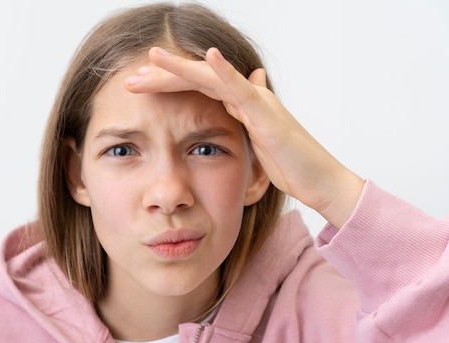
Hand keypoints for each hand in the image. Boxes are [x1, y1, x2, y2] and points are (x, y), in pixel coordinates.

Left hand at [125, 47, 363, 227]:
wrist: (318, 180)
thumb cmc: (290, 164)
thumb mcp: (256, 142)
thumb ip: (244, 120)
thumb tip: (240, 95)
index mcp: (237, 105)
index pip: (194, 89)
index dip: (165, 86)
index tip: (136, 90)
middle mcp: (245, 96)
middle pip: (196, 79)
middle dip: (162, 77)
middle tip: (130, 79)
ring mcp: (256, 101)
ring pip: (213, 77)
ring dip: (181, 66)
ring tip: (153, 56)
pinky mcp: (267, 113)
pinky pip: (243, 89)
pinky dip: (226, 71)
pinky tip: (209, 56)